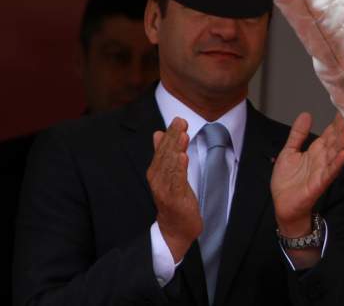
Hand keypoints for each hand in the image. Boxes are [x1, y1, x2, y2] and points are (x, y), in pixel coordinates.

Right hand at [146, 117, 201, 261]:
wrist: (175, 228)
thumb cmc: (173, 199)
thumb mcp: (168, 173)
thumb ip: (163, 154)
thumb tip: (158, 133)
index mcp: (156, 171)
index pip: (162, 150)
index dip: (170, 134)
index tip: (178, 119)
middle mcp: (157, 179)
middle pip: (165, 155)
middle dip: (173, 138)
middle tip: (181, 121)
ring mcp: (164, 189)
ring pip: (170, 166)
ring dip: (176, 149)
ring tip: (182, 135)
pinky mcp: (174, 199)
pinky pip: (176, 181)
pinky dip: (179, 169)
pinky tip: (183, 157)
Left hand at [271, 112, 343, 236]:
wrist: (283, 205)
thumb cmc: (288, 181)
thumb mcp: (289, 152)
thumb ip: (298, 134)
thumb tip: (306, 114)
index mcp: (316, 150)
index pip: (330, 132)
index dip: (337, 121)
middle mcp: (322, 158)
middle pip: (335, 140)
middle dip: (343, 127)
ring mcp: (322, 170)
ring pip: (336, 153)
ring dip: (343, 142)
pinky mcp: (319, 183)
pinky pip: (330, 172)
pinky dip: (337, 163)